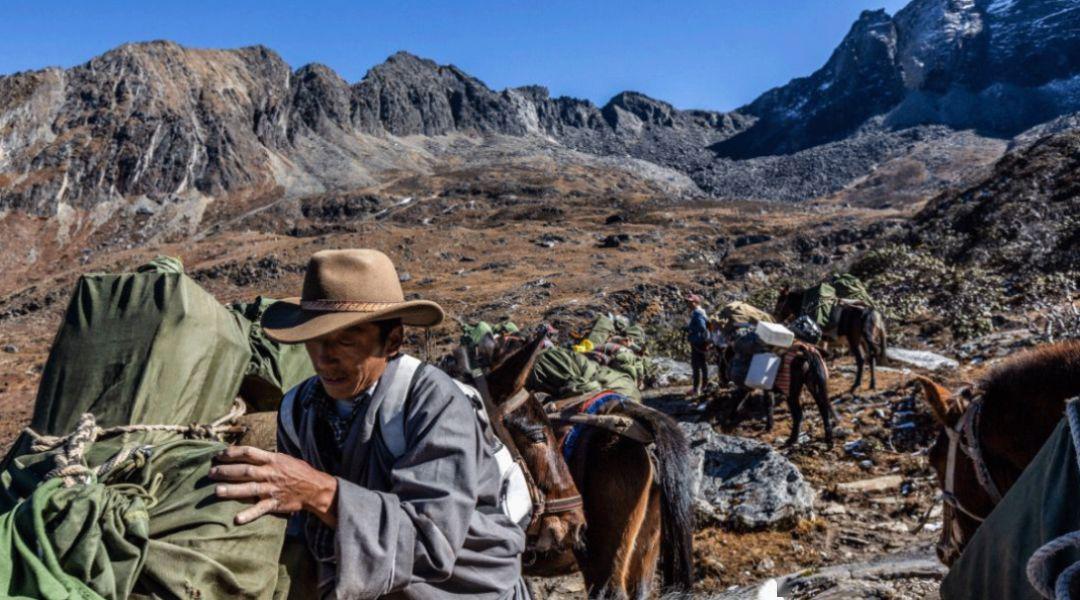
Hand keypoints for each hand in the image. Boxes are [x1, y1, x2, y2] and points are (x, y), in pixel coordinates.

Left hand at [210, 446, 337, 525]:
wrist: (315, 488)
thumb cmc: (299, 471)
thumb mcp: (284, 458)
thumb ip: (266, 457)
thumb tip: (248, 454)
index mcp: (272, 459)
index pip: (248, 452)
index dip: (232, 453)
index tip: (218, 455)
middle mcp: (270, 473)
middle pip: (244, 470)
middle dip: (226, 471)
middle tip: (211, 473)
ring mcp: (271, 488)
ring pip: (248, 488)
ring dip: (231, 490)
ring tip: (216, 491)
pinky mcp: (274, 503)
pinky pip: (260, 509)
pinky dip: (249, 514)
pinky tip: (237, 519)